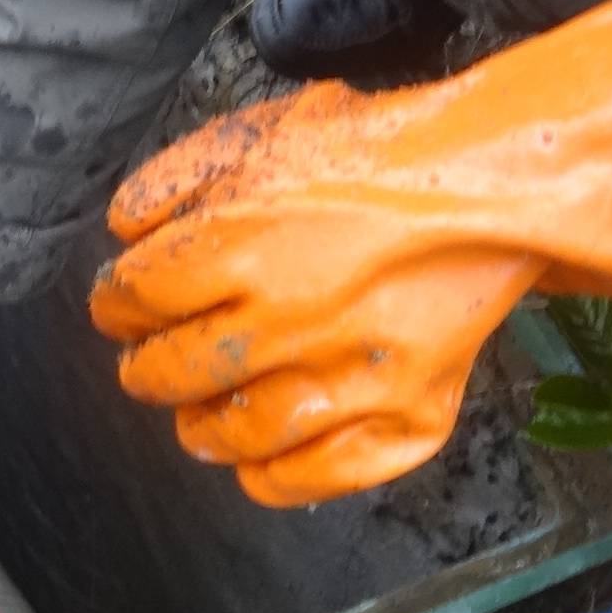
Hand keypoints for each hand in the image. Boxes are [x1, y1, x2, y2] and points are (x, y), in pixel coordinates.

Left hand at [90, 0, 611, 506]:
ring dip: (198, 427)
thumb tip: (121, 231)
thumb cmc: (378, 158)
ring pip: (231, 437)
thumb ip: (177, 178)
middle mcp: (292, 319)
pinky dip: (271, 474)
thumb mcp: (266, 135)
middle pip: (169, 375)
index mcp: (244, 243)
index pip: (136, 298)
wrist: (496, 187)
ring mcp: (353, 378)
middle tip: (148, 361)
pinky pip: (309, 477)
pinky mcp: (406, 419)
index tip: (121, 307)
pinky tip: (259, 452)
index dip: (115, 303)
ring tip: (197, 412)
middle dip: (143, 368)